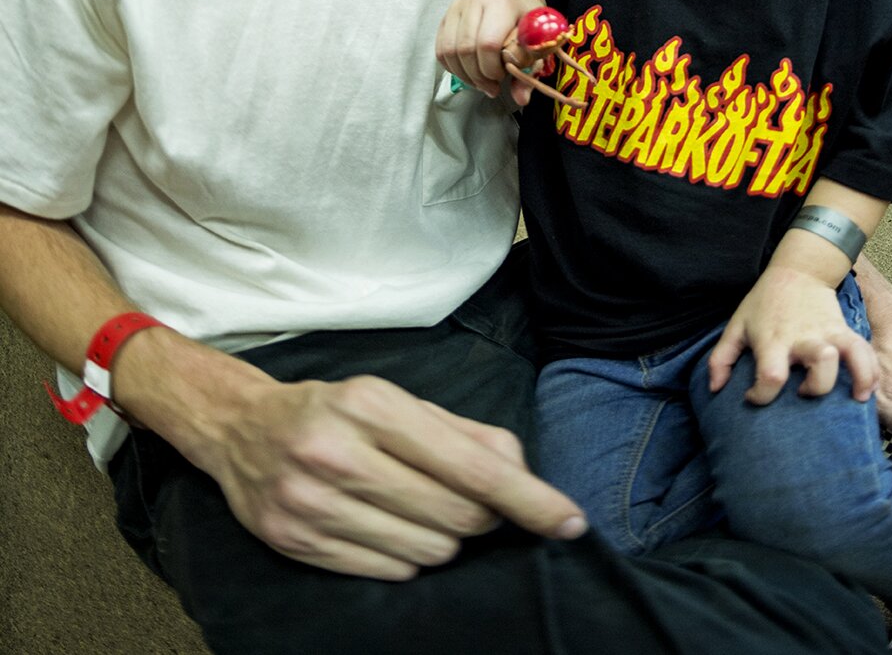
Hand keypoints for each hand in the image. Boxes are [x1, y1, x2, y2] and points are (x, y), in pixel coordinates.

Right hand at [208, 374, 587, 579]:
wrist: (241, 429)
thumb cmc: (335, 410)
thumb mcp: (396, 400)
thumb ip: (462, 432)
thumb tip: (521, 468)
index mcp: (372, 405)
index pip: (472, 465)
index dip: (528, 498)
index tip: (569, 521)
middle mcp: (340, 453)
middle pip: (456, 513)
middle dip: (482, 515)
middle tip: (472, 501)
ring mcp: (313, 503)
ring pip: (427, 549)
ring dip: (444, 538)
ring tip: (420, 508)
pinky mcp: (296, 542)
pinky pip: (390, 572)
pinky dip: (408, 557)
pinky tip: (391, 529)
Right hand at [436, 0, 543, 104]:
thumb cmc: (525, 22)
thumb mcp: (535, 43)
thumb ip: (529, 70)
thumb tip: (521, 98)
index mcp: (501, 4)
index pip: (487, 44)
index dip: (492, 69)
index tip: (503, 76)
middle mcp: (476, 1)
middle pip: (466, 49)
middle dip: (478, 76)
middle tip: (492, 86)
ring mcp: (458, 7)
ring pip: (449, 51)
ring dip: (464, 75)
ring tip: (481, 81)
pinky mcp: (446, 17)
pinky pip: (440, 50)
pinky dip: (453, 68)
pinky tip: (469, 72)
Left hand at [708, 265, 878, 405]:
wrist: (798, 270)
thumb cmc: (764, 303)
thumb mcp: (737, 325)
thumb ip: (721, 358)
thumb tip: (714, 389)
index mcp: (773, 338)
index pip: (771, 375)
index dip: (761, 395)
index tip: (754, 397)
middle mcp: (803, 337)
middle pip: (820, 365)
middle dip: (815, 389)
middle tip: (801, 393)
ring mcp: (828, 333)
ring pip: (848, 356)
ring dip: (855, 379)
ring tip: (852, 399)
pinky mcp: (844, 330)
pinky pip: (865, 352)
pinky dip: (870, 373)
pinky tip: (866, 391)